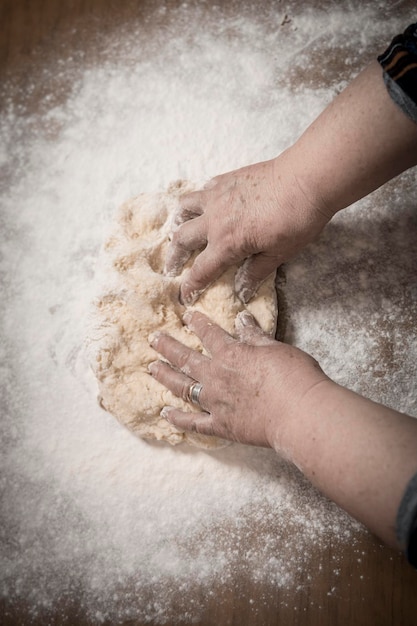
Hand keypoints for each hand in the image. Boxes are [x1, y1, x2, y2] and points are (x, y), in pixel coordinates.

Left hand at [148, 310, 327, 448]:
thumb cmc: (293, 376)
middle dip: (168, 347)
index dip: (197, 323)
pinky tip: (165, 413)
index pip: (209, 334)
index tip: (185, 315)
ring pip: (182, 387)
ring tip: (152, 368)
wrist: (298, 413)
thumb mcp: (275, 347)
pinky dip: (177, 419)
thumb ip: (254, 335)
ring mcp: (215, 403)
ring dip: (165, 376)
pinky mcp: (220, 426)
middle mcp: (216, 377)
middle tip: (152, 339)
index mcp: (231, 354)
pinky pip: (192, 423)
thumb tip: (241, 318)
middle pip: (186, 359)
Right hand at [164, 156, 329, 304]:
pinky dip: (198, 201)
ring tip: (179, 230)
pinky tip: (205, 205)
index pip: (200, 271)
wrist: (306, 179)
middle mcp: (214, 220)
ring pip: (184, 209)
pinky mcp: (225, 180)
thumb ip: (256, 272)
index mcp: (226, 243)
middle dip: (174, 257)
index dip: (190, 286)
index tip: (185, 296)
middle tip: (172, 267)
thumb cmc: (297, 219)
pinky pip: (202, 190)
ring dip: (178, 222)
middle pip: (182, 239)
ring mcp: (216, 196)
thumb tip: (242, 290)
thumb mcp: (279, 253)